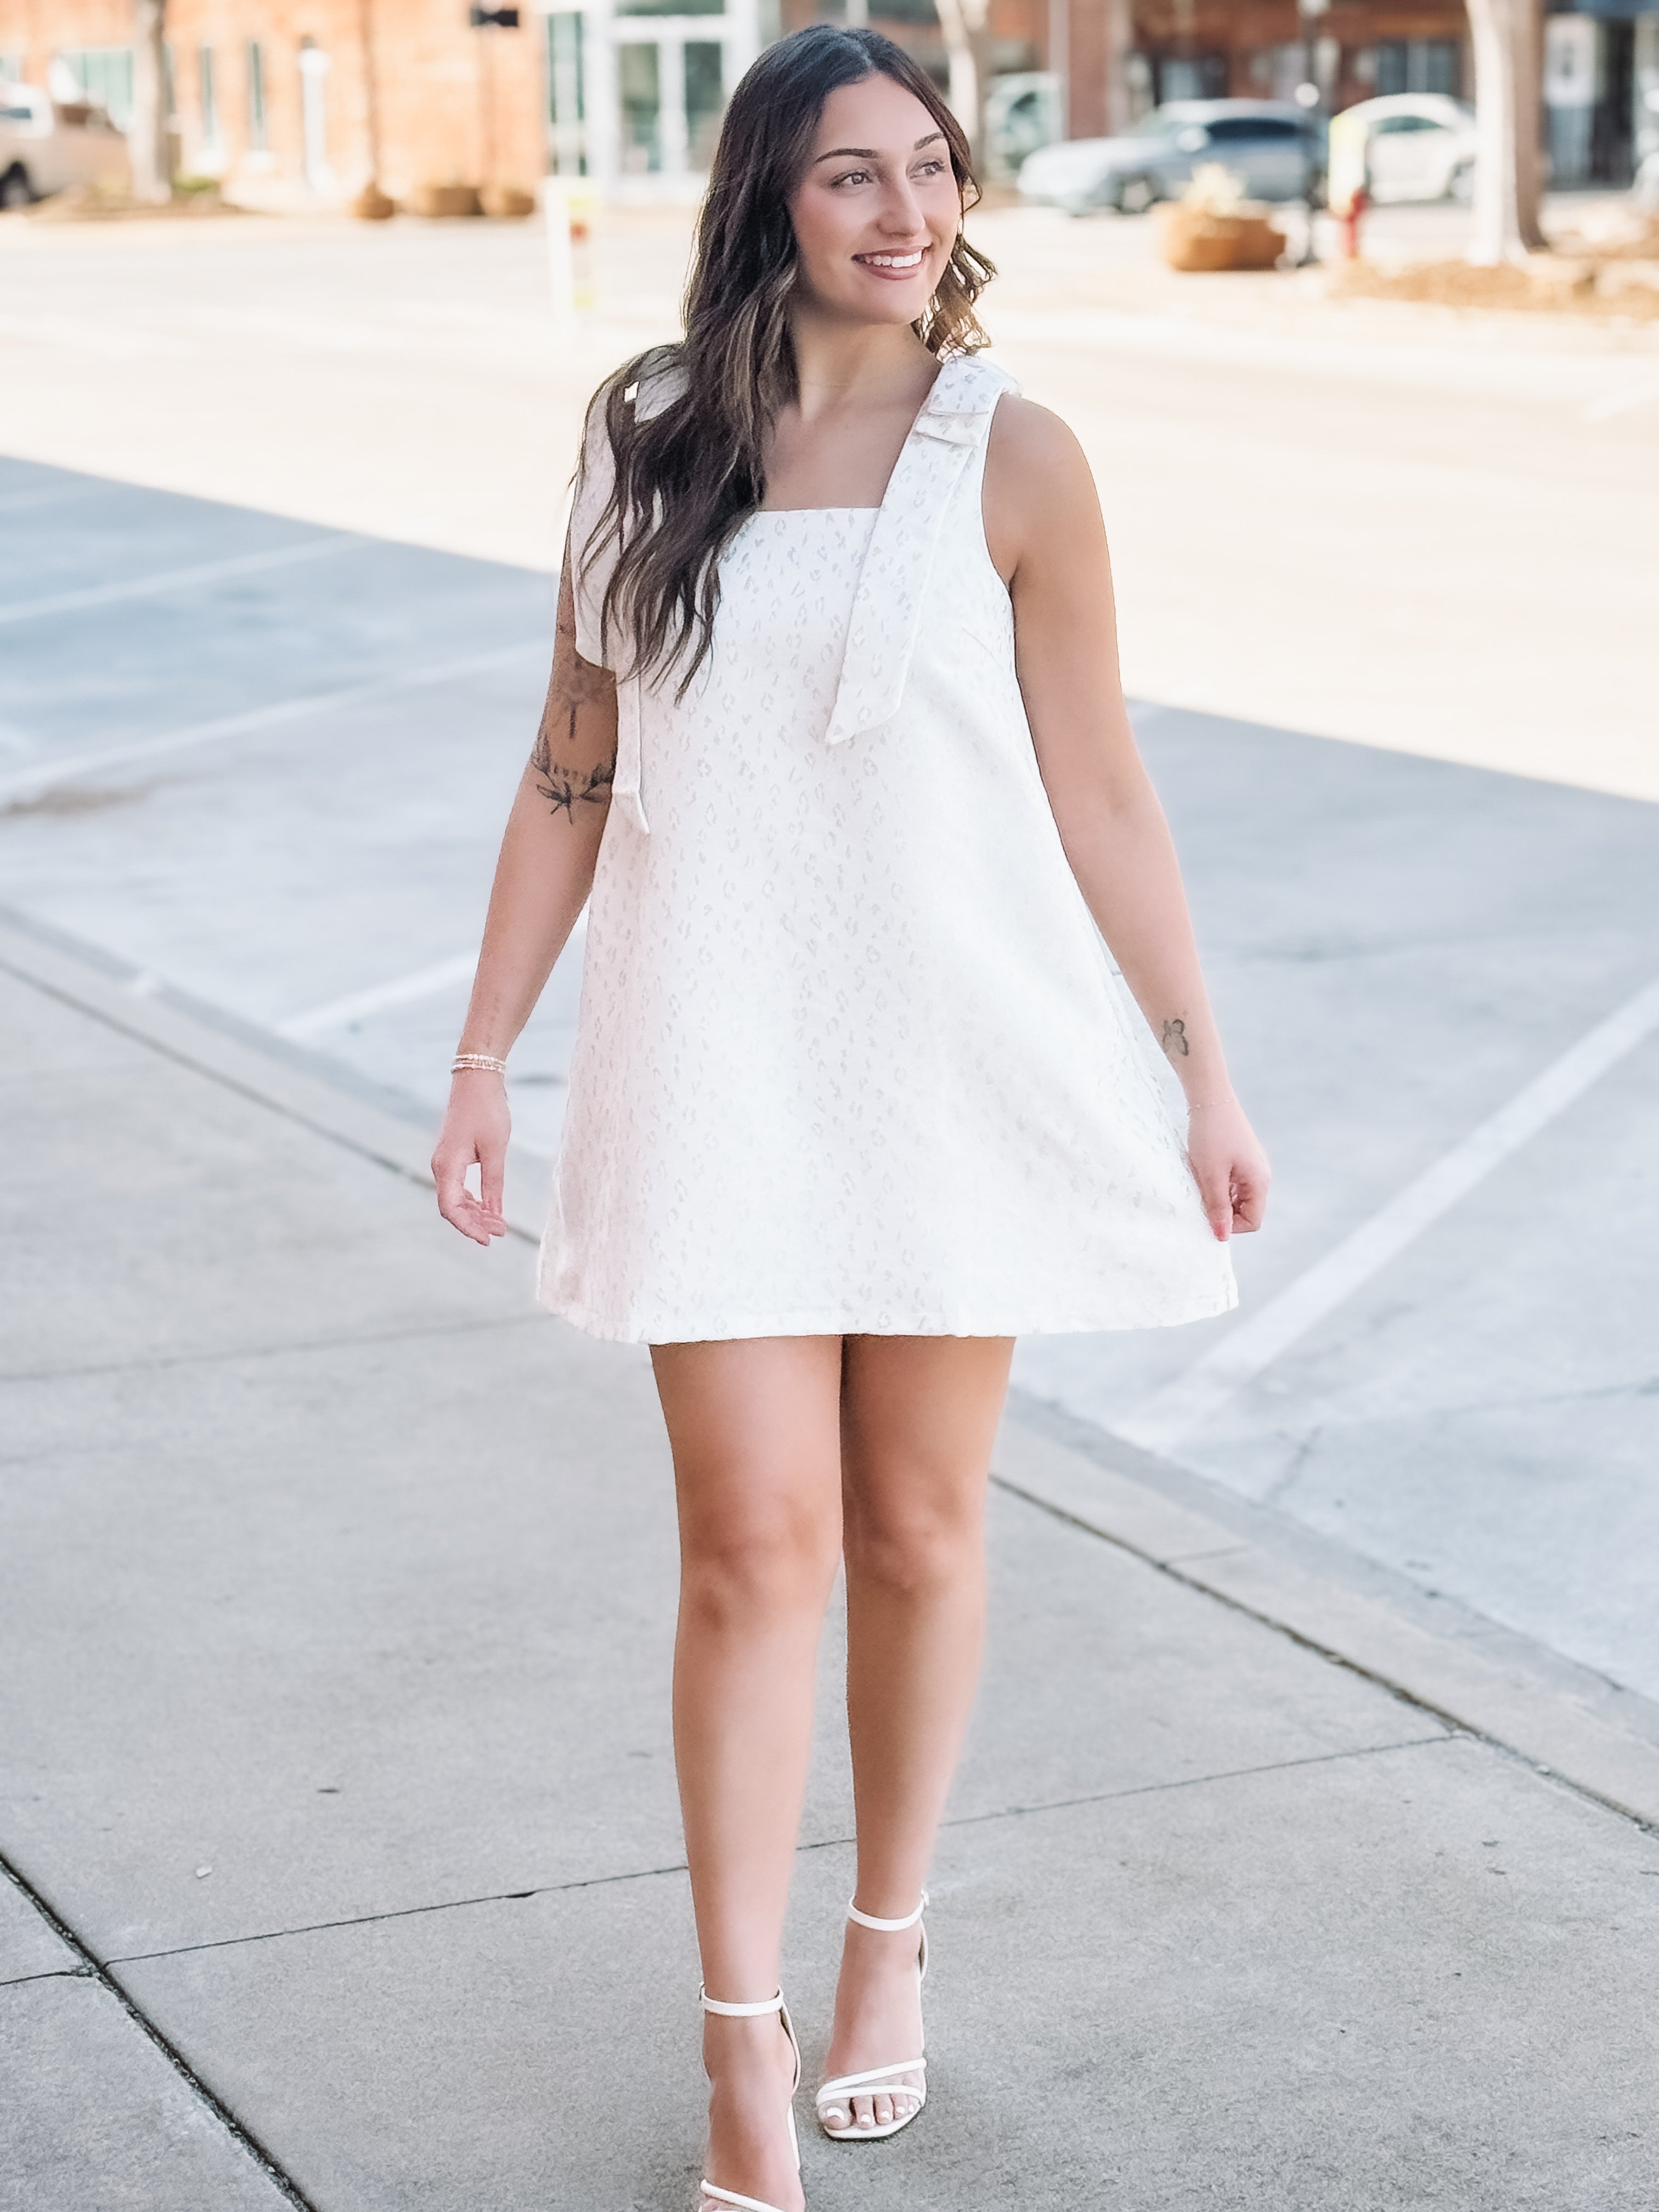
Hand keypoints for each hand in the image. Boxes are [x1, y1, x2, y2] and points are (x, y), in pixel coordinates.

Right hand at [432, 1072, 510, 1244]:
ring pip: (456, 1199)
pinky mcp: (453, 1157)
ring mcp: (445, 1162)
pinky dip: (473, 1200)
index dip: (468, 1228)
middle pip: (452, 1207)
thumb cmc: (486, 1111)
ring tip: (499, 1223)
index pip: (451, 1209)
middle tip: (502, 1232)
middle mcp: (441, 1167)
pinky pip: (459, 1187)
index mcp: (447, 1166)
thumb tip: (495, 1213)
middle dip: (475, 1223)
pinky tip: (489, 1207)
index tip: (488, 1240)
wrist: (477, 1080)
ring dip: (476, 1213)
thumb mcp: (496, 1150)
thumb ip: (493, 1183)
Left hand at [1184, 1098, 1269, 1241]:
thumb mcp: (1211, 1175)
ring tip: (1200, 1180)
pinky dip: (1216, 1182)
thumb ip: (1217, 1208)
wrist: (1209, 1097)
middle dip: (1222, 1210)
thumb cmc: (1211, 1135)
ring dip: (1217, 1196)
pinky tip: (1202, 1170)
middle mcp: (1260, 1175)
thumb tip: (1221, 1237)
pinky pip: (1230, 1181)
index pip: (1253, 1221)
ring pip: (1235, 1196)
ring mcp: (1251, 1165)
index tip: (1207, 1214)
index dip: (1230, 1225)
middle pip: (1245, 1210)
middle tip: (1200, 1196)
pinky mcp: (1240, 1157)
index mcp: (1259, 1181)